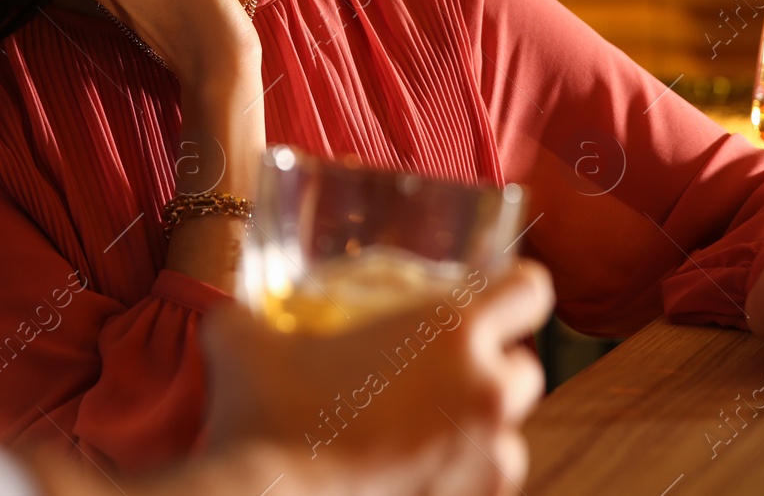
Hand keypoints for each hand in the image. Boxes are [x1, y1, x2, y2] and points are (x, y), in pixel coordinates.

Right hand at [201, 261, 554, 495]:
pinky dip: (460, 479)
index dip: (514, 287)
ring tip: (422, 434)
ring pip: (509, 436)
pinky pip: (485, 485)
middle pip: (525, 368)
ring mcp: (487, 461)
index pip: (530, 289)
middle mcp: (485, 393)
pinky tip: (412, 475)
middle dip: (492, 369)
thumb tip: (232, 313)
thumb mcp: (246, 337)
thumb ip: (253, 313)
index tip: (490, 295)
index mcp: (453, 331)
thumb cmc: (263, 414)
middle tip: (440, 373)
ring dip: (478, 431)